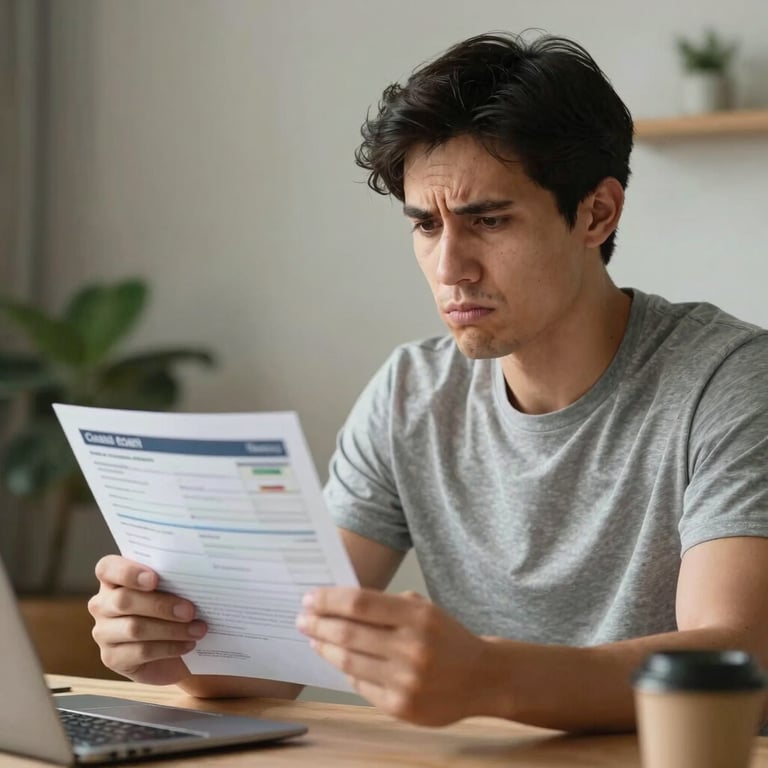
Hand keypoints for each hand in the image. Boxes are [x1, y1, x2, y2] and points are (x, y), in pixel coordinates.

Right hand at [89, 555, 206, 684]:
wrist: (170, 651)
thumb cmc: (171, 608)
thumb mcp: (171, 589)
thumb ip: (172, 579)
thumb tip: (195, 575)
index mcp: (113, 579)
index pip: (108, 568)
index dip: (128, 572)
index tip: (155, 579)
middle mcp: (102, 604)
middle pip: (124, 601)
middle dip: (161, 605)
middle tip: (191, 610)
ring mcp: (103, 633)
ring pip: (134, 628)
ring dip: (172, 629)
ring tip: (198, 629)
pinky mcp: (112, 658)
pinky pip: (141, 651)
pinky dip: (169, 647)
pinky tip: (188, 644)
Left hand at [296, 588, 493, 724]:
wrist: (482, 677)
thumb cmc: (446, 638)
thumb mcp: (423, 609)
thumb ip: (386, 605)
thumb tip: (337, 604)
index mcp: (417, 616)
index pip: (359, 603)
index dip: (328, 600)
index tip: (309, 598)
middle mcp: (411, 648)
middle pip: (348, 633)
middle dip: (318, 624)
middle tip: (302, 618)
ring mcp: (405, 680)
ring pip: (348, 662)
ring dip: (324, 648)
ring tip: (314, 638)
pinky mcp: (401, 707)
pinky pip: (360, 685)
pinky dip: (346, 671)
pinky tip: (338, 661)